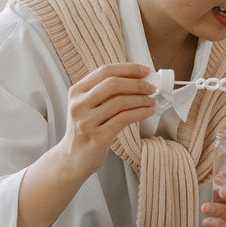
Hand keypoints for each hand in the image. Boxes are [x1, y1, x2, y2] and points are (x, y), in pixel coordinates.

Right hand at [60, 62, 155, 179]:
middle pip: (113, 84)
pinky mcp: (97, 137)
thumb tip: (139, 79)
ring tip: (152, 100)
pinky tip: (149, 111)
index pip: (105, 71)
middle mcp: (78, 105)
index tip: (146, 71)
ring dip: (142, 99)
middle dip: (137, 84)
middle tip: (152, 87)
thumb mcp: (88, 106)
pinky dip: (140, 112)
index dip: (129, 69)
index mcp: (76, 91)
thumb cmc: (87, 129)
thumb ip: (106, 92)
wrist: (73, 158)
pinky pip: (124, 119)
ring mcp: (86, 121)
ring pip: (120, 102)